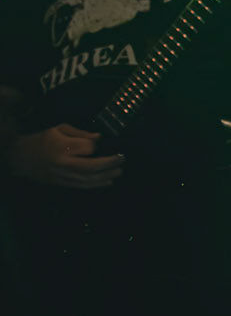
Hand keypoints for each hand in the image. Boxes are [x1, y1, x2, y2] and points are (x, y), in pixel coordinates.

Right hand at [8, 124, 122, 189]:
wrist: (22, 158)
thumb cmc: (43, 139)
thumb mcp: (60, 129)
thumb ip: (81, 133)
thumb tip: (99, 138)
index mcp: (62, 147)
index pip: (87, 148)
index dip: (98, 145)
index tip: (104, 141)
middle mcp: (63, 164)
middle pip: (91, 167)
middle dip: (109, 164)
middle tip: (122, 159)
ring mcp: (62, 176)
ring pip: (88, 180)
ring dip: (106, 177)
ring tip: (119, 171)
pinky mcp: (62, 184)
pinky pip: (82, 186)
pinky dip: (96, 185)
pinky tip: (107, 181)